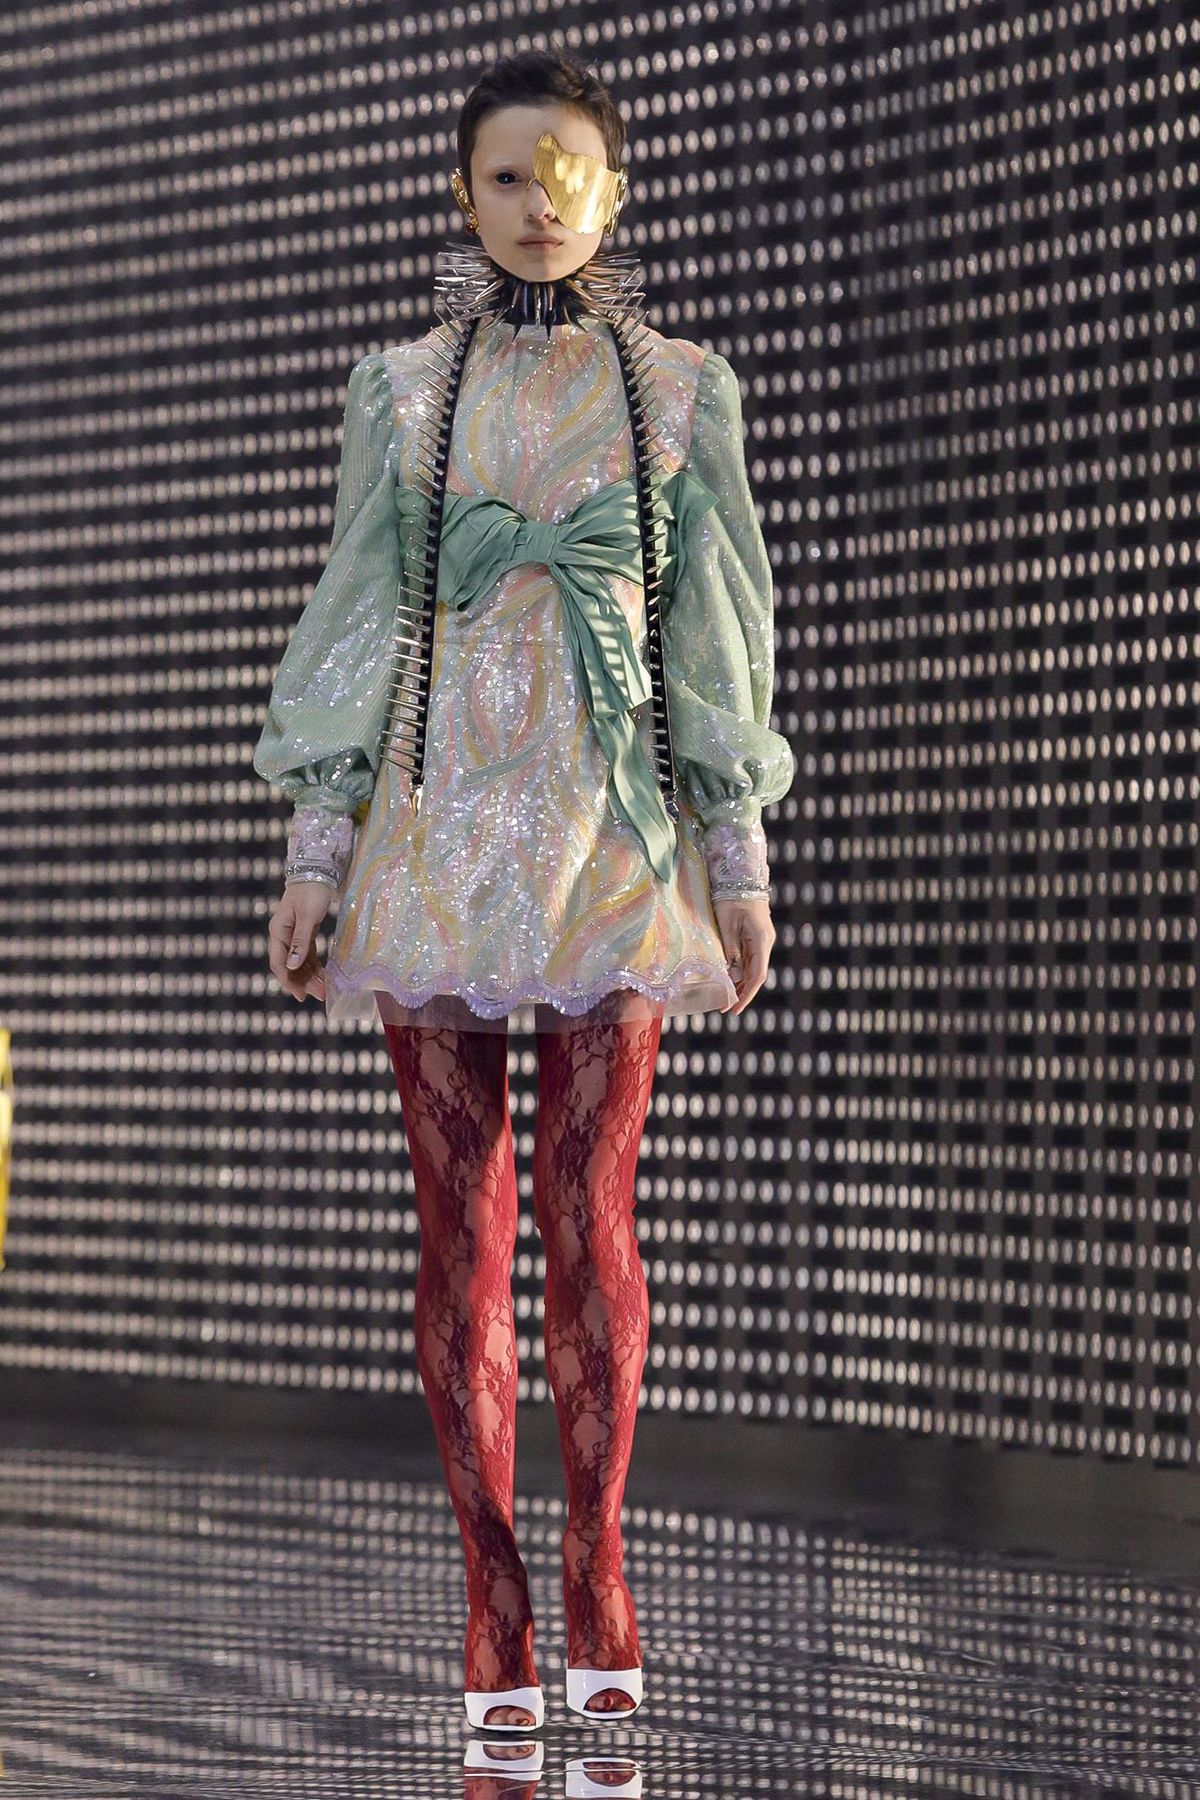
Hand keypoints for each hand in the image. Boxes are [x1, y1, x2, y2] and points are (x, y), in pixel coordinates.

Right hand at [268, 882, 333, 1002]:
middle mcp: (283, 935)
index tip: (301, 995)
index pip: (279, 962)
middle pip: (290, 965)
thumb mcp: (308, 917)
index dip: (289, 981)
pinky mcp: (305, 932)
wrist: (318, 871)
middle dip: (303, 982)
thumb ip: (300, 941)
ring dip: (310, 976)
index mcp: (278, 931)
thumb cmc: (312, 891)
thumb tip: (292, 966)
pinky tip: (324, 975)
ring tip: (324, 989)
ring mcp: (293, 934)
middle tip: (319, 995)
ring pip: (299, 962)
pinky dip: (315, 965)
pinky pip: (307, 954)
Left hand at [713, 895, 775, 1015]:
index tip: (734, 1008)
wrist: (741, 879)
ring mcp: (763, 940)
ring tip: (725, 998)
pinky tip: (731, 980)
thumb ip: (730, 951)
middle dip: (742, 993)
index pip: (757, 975)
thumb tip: (731, 976)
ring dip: (742, 983)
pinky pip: (751, 959)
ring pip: (754, 968)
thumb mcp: (726, 926)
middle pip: (757, 975)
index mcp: (761, 941)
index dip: (746, 994)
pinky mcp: (757, 937)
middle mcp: (766, 942)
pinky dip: (742, 972)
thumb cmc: (731, 899)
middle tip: (725, 1007)